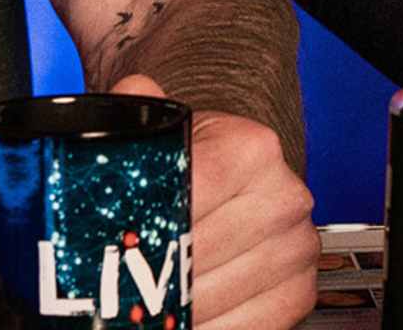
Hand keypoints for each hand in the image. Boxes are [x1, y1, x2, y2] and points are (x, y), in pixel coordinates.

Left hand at [110, 74, 316, 329]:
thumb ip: (136, 110)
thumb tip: (127, 97)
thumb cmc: (197, 159)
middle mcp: (285, 197)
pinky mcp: (298, 291)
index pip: (184, 202)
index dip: (137, 232)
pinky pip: (245, 329)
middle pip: (194, 258)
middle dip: (145, 278)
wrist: (239, 176)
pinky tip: (180, 320)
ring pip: (212, 300)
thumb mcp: (164, 128)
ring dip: (170, 312)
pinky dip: (207, 329)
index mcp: (251, 149)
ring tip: (139, 305)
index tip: (104, 248)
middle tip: (109, 286)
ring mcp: (296, 248)